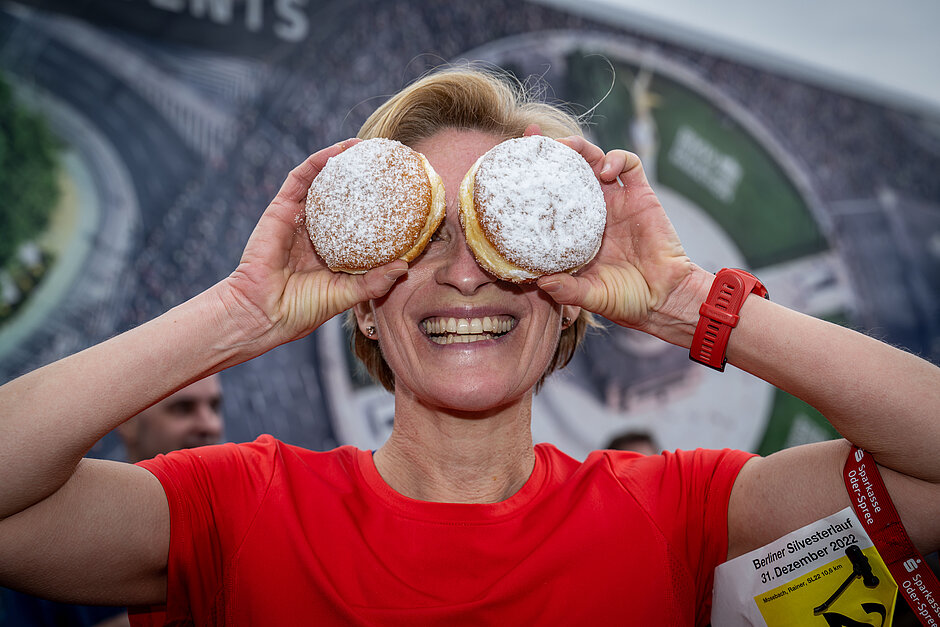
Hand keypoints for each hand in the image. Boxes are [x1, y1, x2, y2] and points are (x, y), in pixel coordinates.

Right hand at [217, 140, 406, 351]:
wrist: (263, 313)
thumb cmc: (301, 310)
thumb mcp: (346, 295)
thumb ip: (374, 282)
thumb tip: (404, 266)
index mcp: (332, 250)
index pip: (359, 221)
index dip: (378, 205)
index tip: (401, 192)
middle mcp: (316, 231)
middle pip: (342, 196)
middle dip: (362, 176)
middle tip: (386, 160)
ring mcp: (298, 218)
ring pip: (321, 181)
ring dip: (341, 160)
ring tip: (365, 146)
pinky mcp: (280, 210)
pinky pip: (300, 179)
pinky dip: (317, 162)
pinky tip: (337, 150)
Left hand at [537, 136, 707, 342]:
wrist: (664, 298)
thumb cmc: (625, 299)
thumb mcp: (590, 296)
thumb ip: (567, 290)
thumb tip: (540, 282)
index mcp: (576, 230)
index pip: (549, 197)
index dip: (534, 179)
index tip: (513, 162)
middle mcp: (593, 211)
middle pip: (569, 171)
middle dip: (553, 152)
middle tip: (536, 142)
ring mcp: (617, 201)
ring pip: (596, 160)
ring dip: (581, 148)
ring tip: (568, 147)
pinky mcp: (642, 196)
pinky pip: (630, 166)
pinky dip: (617, 158)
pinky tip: (606, 170)